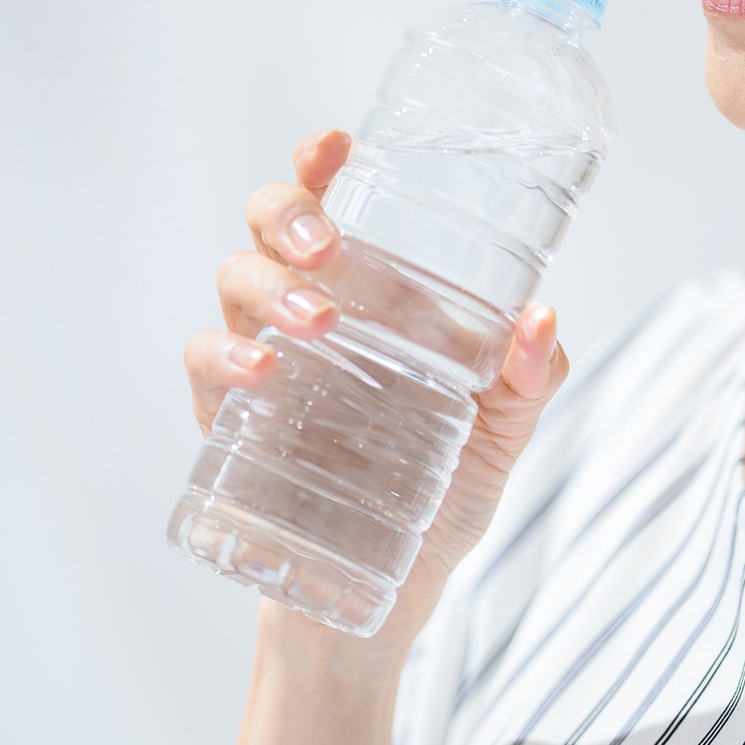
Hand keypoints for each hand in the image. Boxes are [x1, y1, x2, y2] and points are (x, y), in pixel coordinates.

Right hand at [184, 129, 570, 744]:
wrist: (381, 601)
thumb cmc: (437, 504)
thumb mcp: (499, 440)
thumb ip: (528, 382)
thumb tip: (543, 318)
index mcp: (374, 303)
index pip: (338, 213)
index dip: (324, 168)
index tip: (336, 143)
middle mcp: (312, 317)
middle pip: (271, 227)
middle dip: (289, 213)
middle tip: (329, 246)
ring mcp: (265, 365)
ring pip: (233, 281)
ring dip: (269, 286)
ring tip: (318, 320)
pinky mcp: (227, 423)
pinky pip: (202, 369)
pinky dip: (223, 360)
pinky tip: (263, 374)